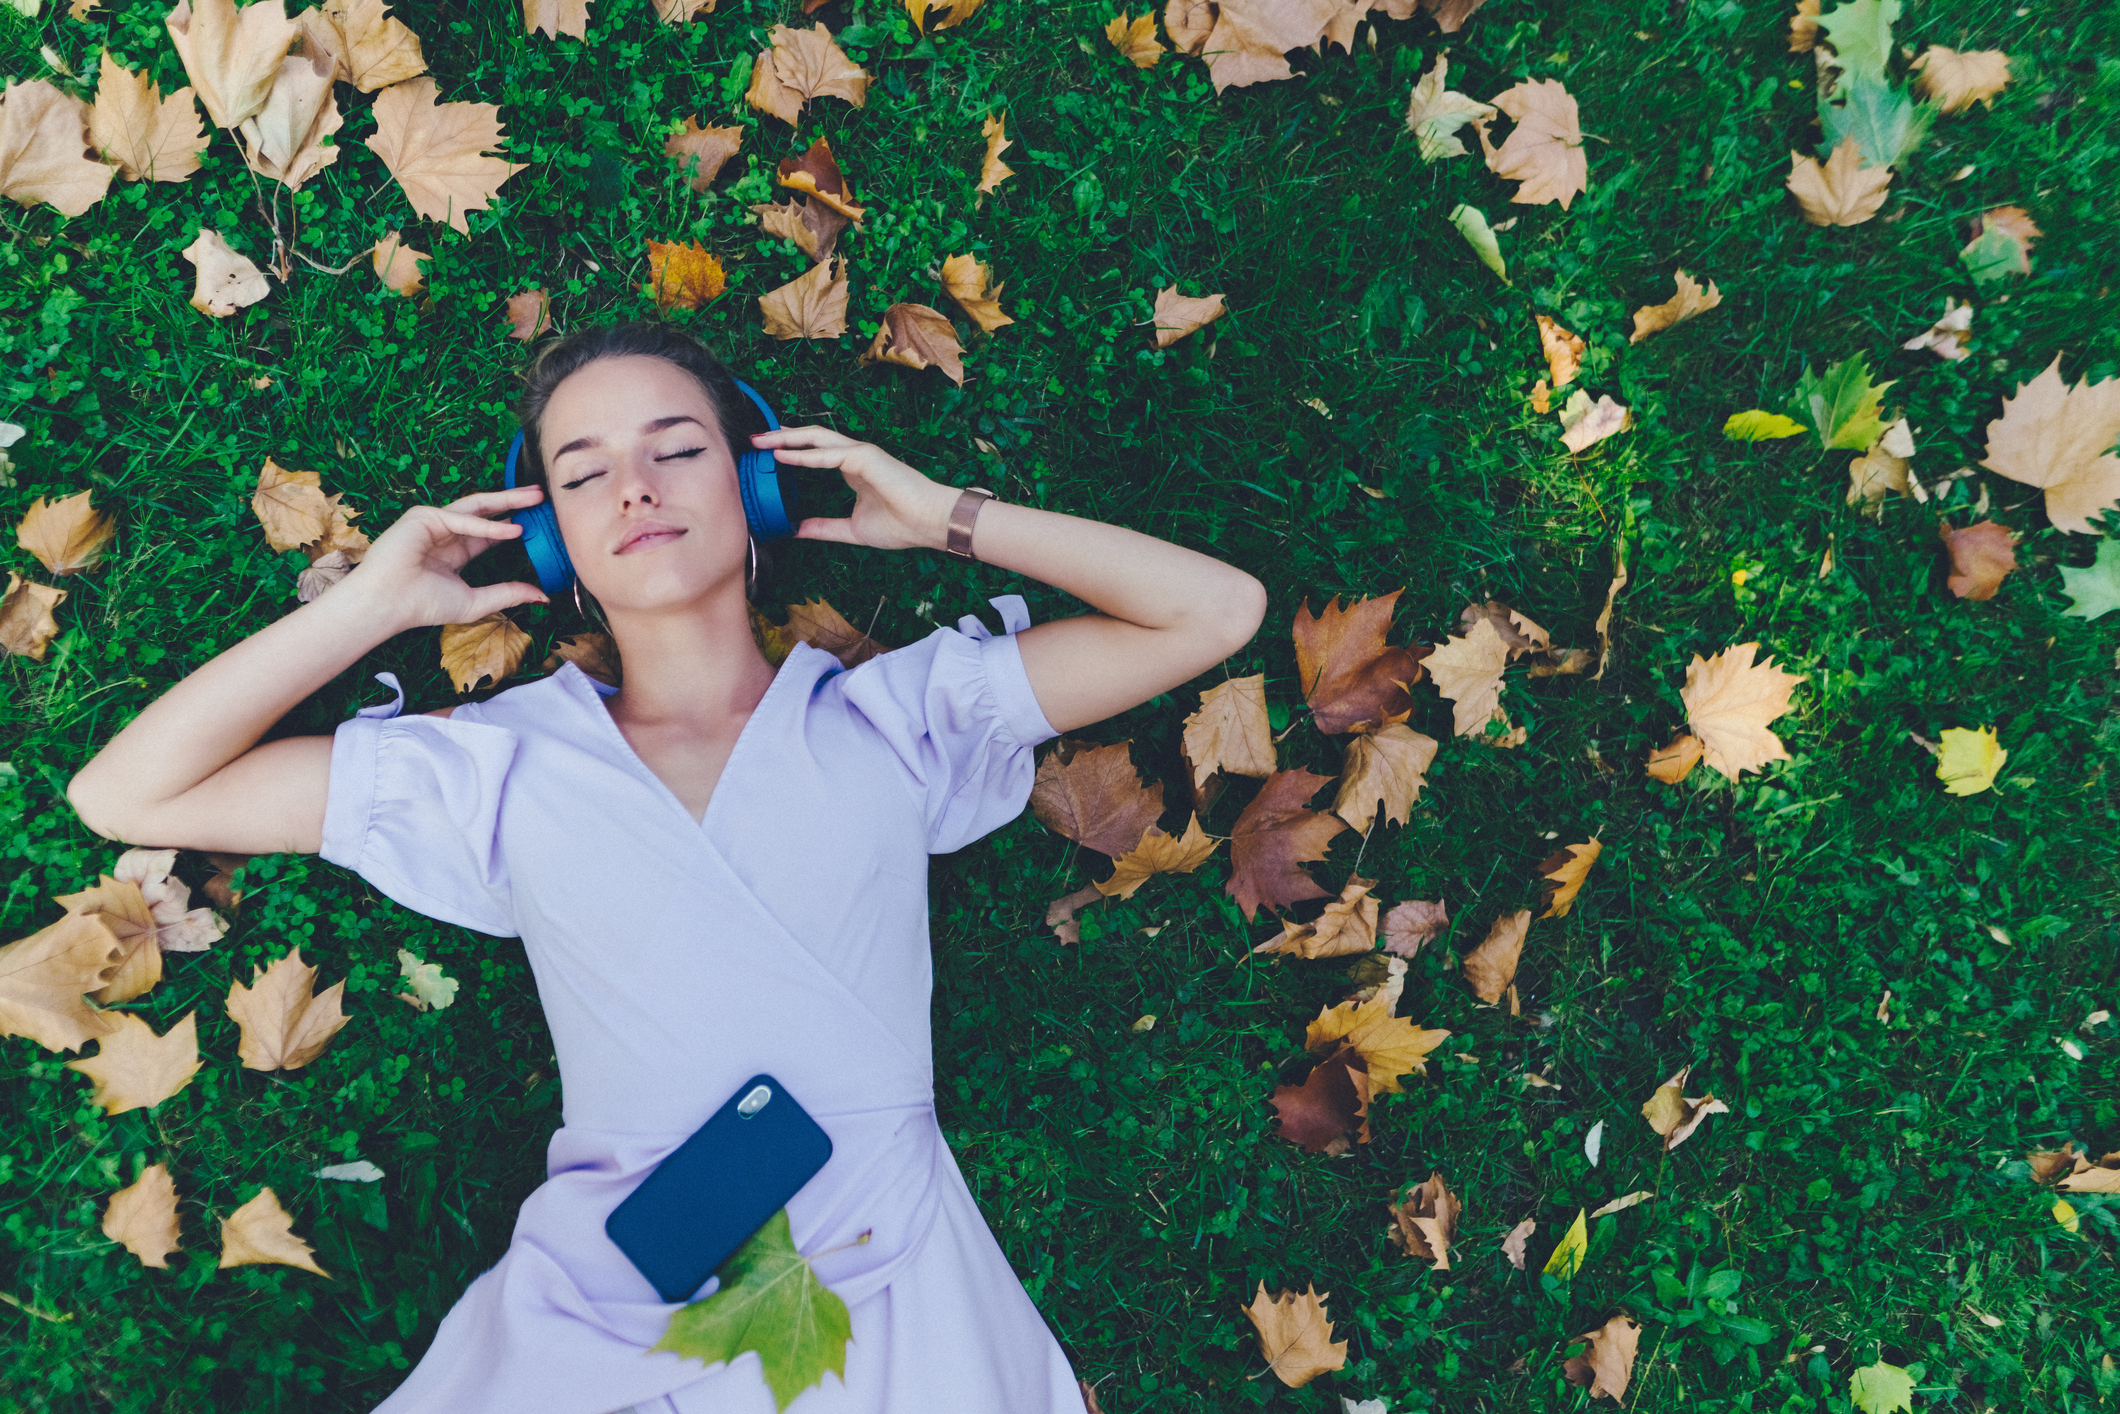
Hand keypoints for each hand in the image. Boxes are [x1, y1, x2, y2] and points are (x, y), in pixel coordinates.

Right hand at [339, 486, 551, 631]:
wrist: (388, 604)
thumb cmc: (423, 605)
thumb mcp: (476, 601)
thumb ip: (507, 594)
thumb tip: (542, 597)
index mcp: (456, 552)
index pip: (491, 534)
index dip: (514, 525)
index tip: (541, 521)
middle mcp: (446, 533)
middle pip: (487, 513)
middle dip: (515, 502)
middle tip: (543, 496)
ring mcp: (434, 522)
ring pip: (477, 507)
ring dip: (507, 500)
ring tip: (535, 496)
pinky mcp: (423, 517)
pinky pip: (461, 518)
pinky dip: (487, 524)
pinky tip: (512, 529)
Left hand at [751, 426, 956, 551]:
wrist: (930, 524)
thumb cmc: (901, 526)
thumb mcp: (852, 530)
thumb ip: (824, 528)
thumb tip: (796, 530)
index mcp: (854, 470)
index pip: (816, 453)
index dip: (792, 450)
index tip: (768, 453)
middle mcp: (855, 457)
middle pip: (812, 440)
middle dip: (782, 437)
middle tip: (755, 440)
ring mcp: (861, 454)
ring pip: (818, 439)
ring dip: (788, 438)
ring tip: (762, 440)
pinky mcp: (866, 458)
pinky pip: (830, 454)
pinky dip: (805, 454)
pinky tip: (784, 455)